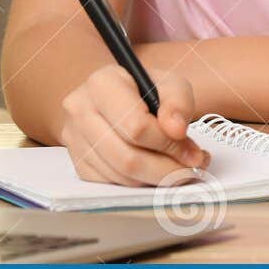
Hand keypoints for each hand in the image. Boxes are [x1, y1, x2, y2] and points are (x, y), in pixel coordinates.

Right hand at [58, 64, 209, 186]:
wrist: (116, 98)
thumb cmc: (146, 89)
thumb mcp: (170, 83)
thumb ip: (178, 102)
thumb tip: (176, 131)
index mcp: (102, 83)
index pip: (136, 126)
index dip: (169, 143)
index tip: (193, 151)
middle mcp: (80, 111)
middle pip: (127, 157)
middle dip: (167, 170)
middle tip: (193, 170)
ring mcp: (74, 140)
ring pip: (121, 176)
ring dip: (157, 179)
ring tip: (181, 170)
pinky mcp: (79, 163)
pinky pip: (112, 184)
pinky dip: (141, 183)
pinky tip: (158, 172)